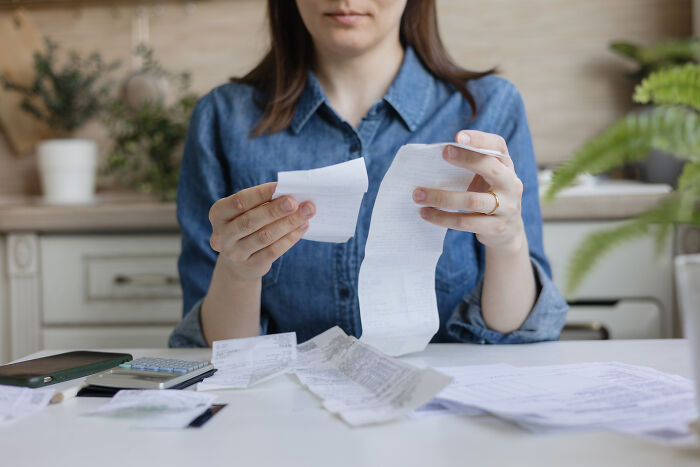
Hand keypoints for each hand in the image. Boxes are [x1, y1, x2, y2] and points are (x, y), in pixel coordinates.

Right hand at [208, 182, 314, 280]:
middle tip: (296, 202)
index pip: (239, 201)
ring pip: (264, 237)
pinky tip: (302, 227)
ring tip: (306, 213)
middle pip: (251, 221)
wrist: (238, 263)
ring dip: (288, 223)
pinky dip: (290, 238)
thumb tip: (290, 194)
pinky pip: (273, 251)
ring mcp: (235, 253)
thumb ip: (262, 203)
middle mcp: (222, 235)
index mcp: (218, 214)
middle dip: (276, 210)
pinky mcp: (250, 266)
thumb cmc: (246, 226)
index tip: (281, 186)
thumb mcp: (245, 212)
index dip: (260, 193)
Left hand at [412, 130, 525, 253]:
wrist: (508, 232)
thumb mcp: (486, 179)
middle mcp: (511, 184)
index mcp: (506, 166)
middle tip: (443, 153)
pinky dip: (442, 217)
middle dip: (466, 159)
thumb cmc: (488, 197)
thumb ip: (471, 167)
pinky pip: (465, 222)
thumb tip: (430, 159)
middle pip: (491, 168)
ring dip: (442, 197)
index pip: (498, 146)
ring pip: (472, 201)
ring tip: (418, 195)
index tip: (458, 136)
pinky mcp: (495, 228)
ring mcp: (506, 208)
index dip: (480, 139)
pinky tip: (426, 214)